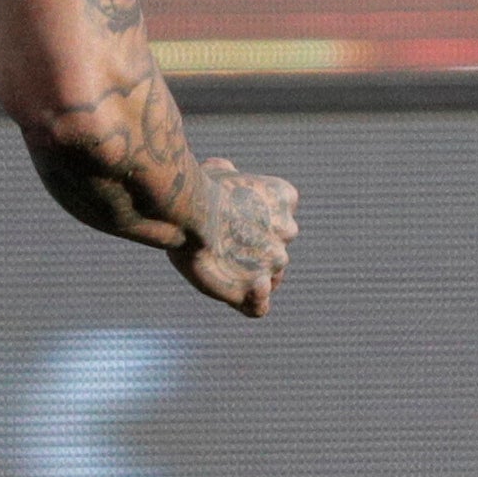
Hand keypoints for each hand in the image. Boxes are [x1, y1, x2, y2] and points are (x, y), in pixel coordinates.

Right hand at [174, 157, 297, 315]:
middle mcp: (288, 230)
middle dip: (253, 254)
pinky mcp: (256, 288)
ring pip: (270, 280)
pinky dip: (247, 303)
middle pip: (276, 251)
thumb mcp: (215, 170)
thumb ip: (228, 173)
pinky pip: (259, 307)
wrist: (190, 212)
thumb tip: (226, 169)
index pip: (282, 218)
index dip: (258, 225)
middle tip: (220, 249)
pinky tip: (231, 293)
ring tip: (219, 268)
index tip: (232, 224)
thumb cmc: (197, 188)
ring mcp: (275, 262)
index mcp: (283, 198)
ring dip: (248, 279)